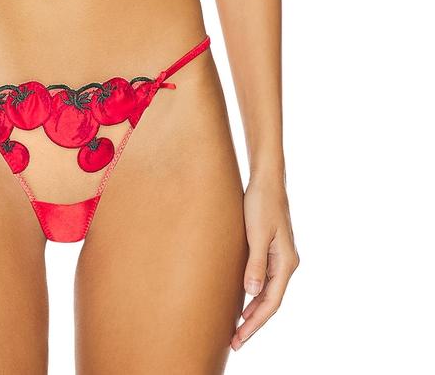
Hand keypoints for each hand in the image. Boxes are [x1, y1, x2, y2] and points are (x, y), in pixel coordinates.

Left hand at [232, 173, 299, 350]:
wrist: (267, 179)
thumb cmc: (261, 202)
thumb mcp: (255, 233)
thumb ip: (255, 264)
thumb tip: (253, 293)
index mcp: (286, 262)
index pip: (271, 302)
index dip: (255, 323)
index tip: (239, 338)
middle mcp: (287, 263)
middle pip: (271, 301)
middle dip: (253, 323)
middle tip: (234, 341)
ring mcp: (281, 257)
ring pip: (268, 292)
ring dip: (254, 310)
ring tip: (236, 328)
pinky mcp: (273, 250)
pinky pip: (265, 279)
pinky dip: (254, 294)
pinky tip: (243, 300)